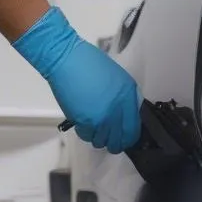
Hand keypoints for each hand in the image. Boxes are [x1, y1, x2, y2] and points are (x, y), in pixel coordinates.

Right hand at [12, 7, 140, 152]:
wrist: (66, 59)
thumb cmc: (89, 63)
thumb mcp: (117, 77)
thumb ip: (124, 97)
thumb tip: (127, 114)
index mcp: (128, 95)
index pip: (134, 128)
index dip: (129, 137)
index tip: (124, 138)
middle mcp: (118, 109)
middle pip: (120, 140)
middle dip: (115, 143)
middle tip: (109, 140)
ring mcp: (102, 117)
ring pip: (102, 141)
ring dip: (98, 137)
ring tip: (94, 127)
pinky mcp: (84, 121)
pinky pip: (87, 136)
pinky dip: (85, 133)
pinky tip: (84, 123)